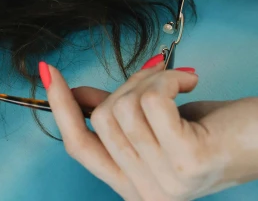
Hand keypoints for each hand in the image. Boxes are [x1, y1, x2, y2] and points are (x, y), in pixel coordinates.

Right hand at [40, 60, 257, 200]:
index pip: (80, 147)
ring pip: (125, 107)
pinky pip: (152, 101)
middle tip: (158, 75)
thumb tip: (74, 94)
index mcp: (133, 187)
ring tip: (177, 80)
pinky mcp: (186, 161)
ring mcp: (166, 184)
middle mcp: (146, 195)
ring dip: (151, 78)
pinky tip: (189, 81)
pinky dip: (168, 78)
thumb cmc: (212, 129)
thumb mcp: (155, 123)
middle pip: (102, 119)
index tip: (48, 71)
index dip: (60, 108)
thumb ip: (113, 113)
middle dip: (127, 84)